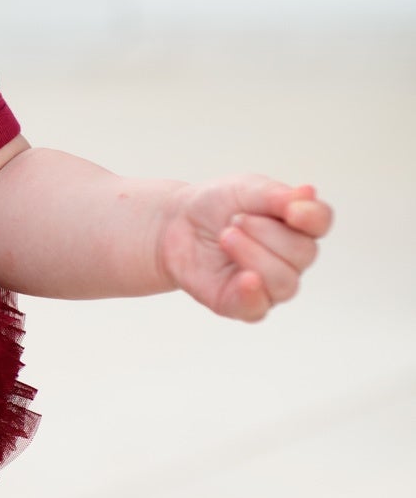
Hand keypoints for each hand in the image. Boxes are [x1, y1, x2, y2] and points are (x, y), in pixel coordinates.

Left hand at [157, 175, 331, 320]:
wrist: (176, 224)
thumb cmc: (218, 205)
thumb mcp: (246, 189)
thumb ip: (276, 195)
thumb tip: (308, 194)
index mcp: (296, 224)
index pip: (320, 222)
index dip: (311, 218)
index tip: (291, 210)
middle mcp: (290, 258)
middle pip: (303, 253)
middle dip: (266, 232)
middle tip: (235, 220)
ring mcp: (270, 284)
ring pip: (285, 282)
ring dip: (253, 255)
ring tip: (226, 237)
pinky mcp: (243, 304)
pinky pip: (259, 308)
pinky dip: (253, 293)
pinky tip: (243, 278)